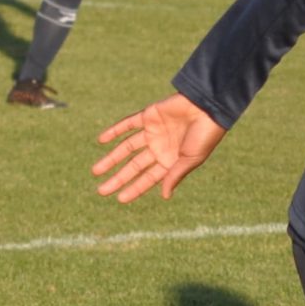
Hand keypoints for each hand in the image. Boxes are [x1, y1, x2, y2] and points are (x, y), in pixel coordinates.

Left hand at [93, 93, 227, 202]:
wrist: (209, 106)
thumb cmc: (205, 135)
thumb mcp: (191, 159)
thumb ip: (175, 175)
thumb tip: (164, 196)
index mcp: (171, 161)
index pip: (148, 178)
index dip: (134, 188)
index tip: (119, 199)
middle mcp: (160, 148)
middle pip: (134, 166)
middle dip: (118, 178)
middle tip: (101, 191)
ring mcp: (153, 132)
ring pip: (127, 148)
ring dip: (111, 158)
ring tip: (95, 171)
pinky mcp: (149, 116)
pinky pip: (128, 124)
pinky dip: (114, 131)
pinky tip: (101, 140)